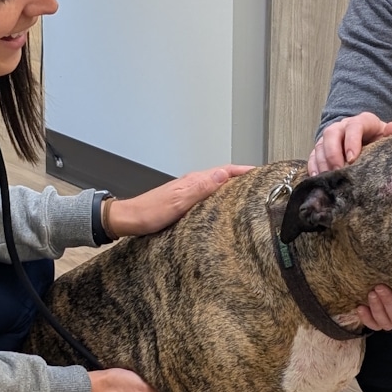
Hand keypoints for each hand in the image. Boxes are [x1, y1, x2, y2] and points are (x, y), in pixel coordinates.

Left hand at [104, 164, 252, 237]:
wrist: (128, 220)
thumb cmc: (149, 213)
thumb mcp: (177, 202)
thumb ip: (200, 188)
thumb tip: (223, 174)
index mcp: (194, 181)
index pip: (226, 171)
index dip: (245, 171)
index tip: (263, 173)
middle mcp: (193, 184)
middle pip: (224, 177)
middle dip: (243, 178)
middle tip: (262, 184)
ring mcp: (189, 192)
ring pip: (217, 186)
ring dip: (233, 188)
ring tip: (249, 195)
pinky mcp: (185, 202)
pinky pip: (209, 196)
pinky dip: (220, 198)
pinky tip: (223, 207)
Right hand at [308, 113, 391, 174]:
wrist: (371, 142)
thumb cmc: (382, 142)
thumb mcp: (391, 137)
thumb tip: (391, 128)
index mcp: (362, 122)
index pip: (354, 126)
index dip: (351, 141)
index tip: (352, 159)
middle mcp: (343, 126)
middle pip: (332, 133)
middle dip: (333, 153)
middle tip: (338, 171)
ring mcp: (331, 137)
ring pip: (320, 145)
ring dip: (323, 162)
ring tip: (329, 179)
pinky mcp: (322, 149)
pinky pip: (313, 155)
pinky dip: (313, 166)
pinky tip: (318, 178)